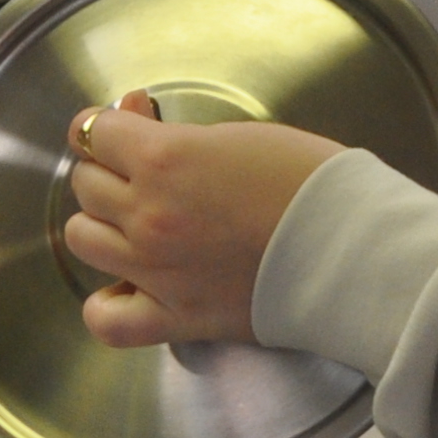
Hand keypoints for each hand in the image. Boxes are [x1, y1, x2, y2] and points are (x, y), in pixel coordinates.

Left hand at [55, 95, 341, 348]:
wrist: (355, 246)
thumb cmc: (312, 181)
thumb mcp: (240, 134)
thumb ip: (178, 133)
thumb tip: (133, 118)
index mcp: (163, 160)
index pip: (96, 132)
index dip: (106, 126)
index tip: (119, 129)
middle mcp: (148, 215)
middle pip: (86, 185)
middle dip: (109, 172)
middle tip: (141, 174)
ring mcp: (155, 270)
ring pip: (83, 240)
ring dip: (103, 226)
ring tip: (134, 224)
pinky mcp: (175, 317)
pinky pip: (106, 320)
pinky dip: (107, 304)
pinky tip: (127, 287)